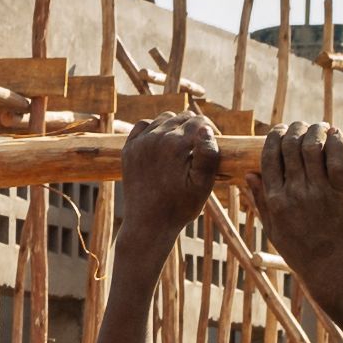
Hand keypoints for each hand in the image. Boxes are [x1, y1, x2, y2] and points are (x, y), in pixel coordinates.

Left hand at [117, 114, 219, 257]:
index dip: (211, 130)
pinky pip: (143, 125)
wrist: (148, 224)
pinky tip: (162, 143)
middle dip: (194, 128)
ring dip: (176, 127)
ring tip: (182, 146)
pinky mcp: (128, 149)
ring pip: (164, 118)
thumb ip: (208, 155)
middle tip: (199, 148)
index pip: (200, 122)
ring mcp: (139, 143)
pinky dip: (154, 129)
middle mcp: (155, 138)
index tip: (214, 144)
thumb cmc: (179, 207)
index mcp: (175, 144)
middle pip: (183, 118)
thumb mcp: (203, 185)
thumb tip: (207, 129)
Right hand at [252, 123, 342, 308]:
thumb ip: (259, 201)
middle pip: (290, 146)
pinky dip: (336, 141)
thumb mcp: (272, 229)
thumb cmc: (300, 252)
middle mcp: (294, 193)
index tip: (279, 130)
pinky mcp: (341, 193)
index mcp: (274, 201)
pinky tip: (335, 133)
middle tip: (300, 125)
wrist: (331, 269)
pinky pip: (337, 159)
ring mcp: (318, 192)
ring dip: (315, 130)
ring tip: (319, 126)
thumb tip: (249, 174)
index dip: (274, 137)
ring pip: (313, 147)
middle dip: (294, 128)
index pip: (269, 157)